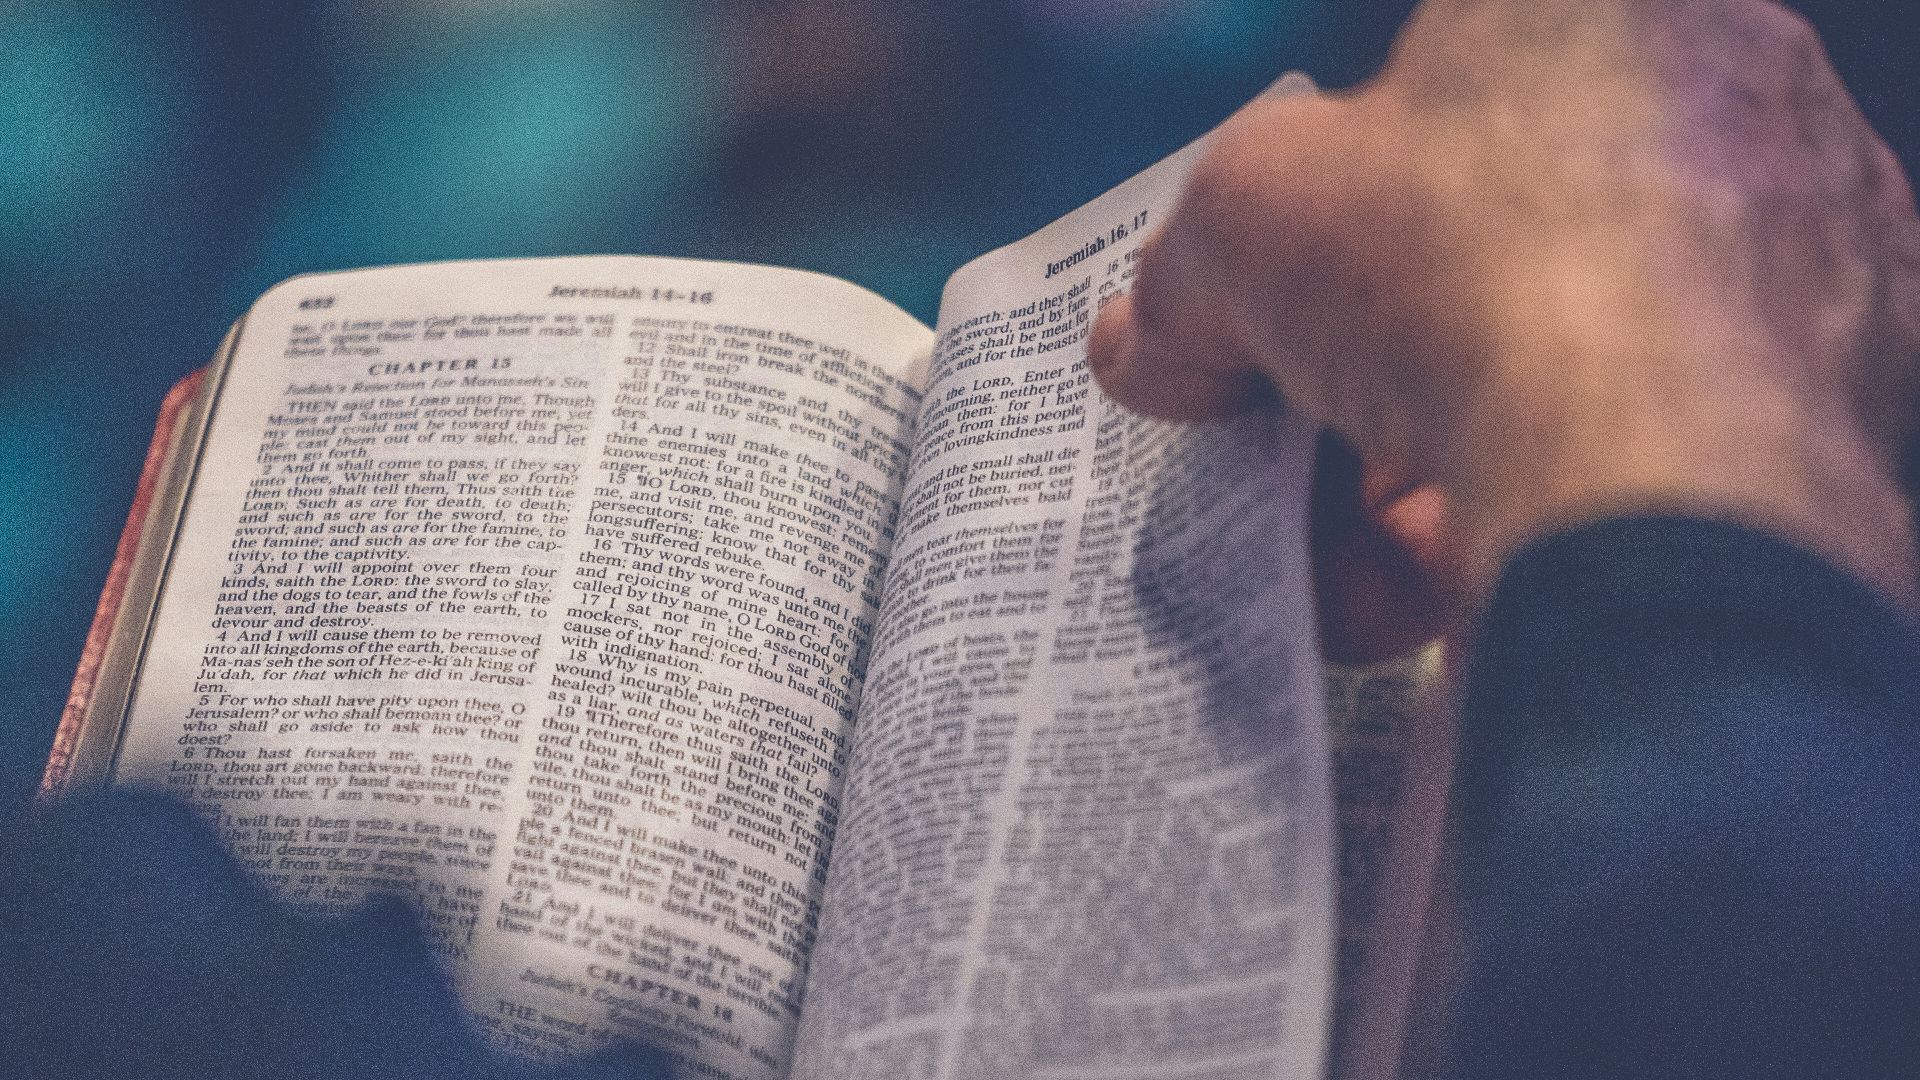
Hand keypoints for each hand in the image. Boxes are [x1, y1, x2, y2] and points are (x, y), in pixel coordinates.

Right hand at [1091, 0, 1919, 639]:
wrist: (1646, 471)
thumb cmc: (1458, 266)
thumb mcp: (1237, 220)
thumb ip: (1182, 273)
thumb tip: (1153, 346)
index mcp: (1597, 10)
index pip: (1442, 85)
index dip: (1336, 198)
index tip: (1273, 293)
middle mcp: (1725, 118)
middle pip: (1496, 250)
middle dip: (1370, 360)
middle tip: (1289, 433)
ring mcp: (1794, 275)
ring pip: (1560, 379)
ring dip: (1416, 473)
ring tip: (1332, 551)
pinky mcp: (1829, 429)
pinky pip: (1628, 477)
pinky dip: (1510, 532)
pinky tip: (1404, 596)